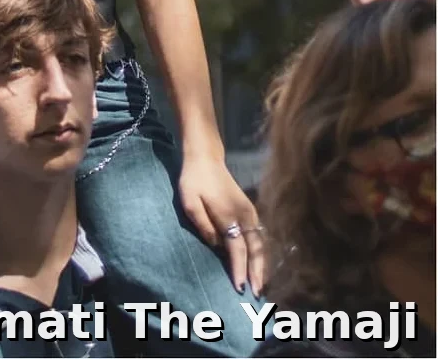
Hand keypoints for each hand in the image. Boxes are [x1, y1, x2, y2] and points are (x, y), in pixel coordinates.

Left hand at [178, 155, 264, 295]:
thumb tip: (216, 245)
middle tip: (256, 294)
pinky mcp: (249, 211)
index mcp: (229, 214)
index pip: (237, 248)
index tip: (241, 288)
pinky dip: (260, 253)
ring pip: (260, 244)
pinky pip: (258, 237)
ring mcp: (249, 212)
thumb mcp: (190, 201)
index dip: (239, 269)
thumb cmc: (194, 180)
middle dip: (257, 272)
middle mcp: (244, 215)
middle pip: (255, 249)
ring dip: (261, 264)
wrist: (205, 158)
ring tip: (260, 284)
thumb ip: (203, 224)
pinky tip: (258, 264)